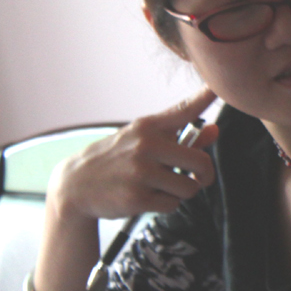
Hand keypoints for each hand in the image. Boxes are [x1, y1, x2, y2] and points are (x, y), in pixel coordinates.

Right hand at [50, 87, 219, 220]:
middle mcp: (145, 146)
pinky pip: (173, 205)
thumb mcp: (144, 141)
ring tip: (161, 186)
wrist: (75, 184)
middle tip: (196, 178)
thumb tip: (215, 130)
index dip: (203, 98)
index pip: (183, 110)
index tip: (215, 86)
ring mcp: (140, 172)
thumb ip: (183, 136)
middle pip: (201, 163)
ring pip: (190, 188)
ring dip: (182, 192)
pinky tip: (147, 197)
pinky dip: (166, 204)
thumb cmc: (118, 159)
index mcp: (148, 127)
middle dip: (204, 175)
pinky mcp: (136, 197)